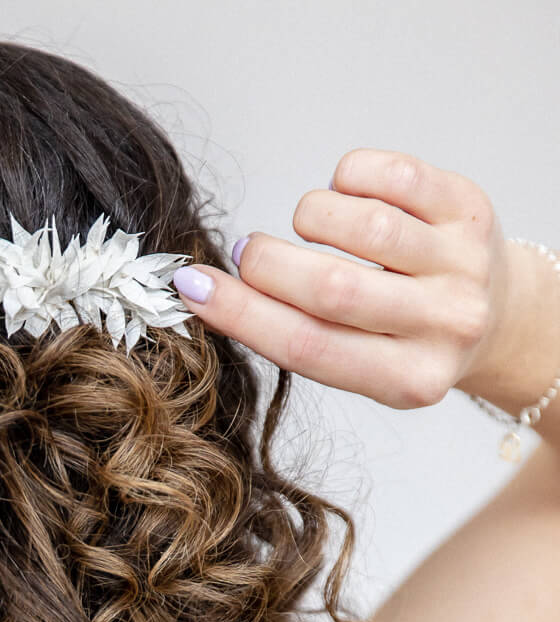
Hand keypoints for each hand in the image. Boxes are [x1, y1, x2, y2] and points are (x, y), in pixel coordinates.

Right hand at [172, 147, 513, 410]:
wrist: (495, 317)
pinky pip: (391, 175)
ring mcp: (464, 263)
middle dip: (267, 264)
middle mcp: (445, 324)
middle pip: (329, 288)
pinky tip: (346, 197)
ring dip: (308, 216)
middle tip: (247, 254)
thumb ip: (296, 335)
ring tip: (304, 226)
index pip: (306, 346)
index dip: (239, 314)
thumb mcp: (357, 363)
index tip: (191, 288)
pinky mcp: (471, 208)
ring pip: (359, 224)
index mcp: (408, 380)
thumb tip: (207, 292)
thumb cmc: (405, 342)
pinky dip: (346, 178)